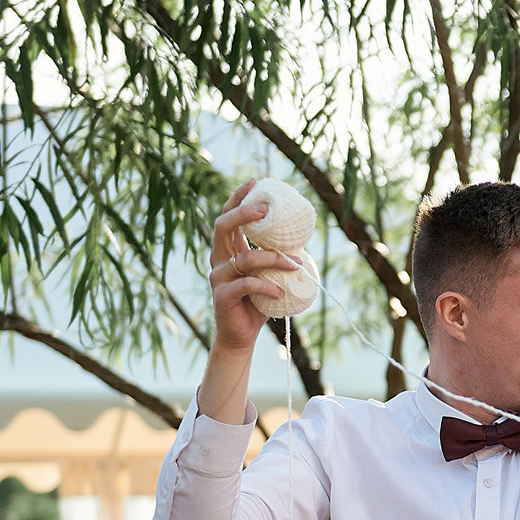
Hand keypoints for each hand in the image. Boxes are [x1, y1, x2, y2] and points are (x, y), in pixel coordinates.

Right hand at [208, 180, 307, 351]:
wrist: (242, 337)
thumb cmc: (257, 303)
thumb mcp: (268, 275)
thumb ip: (275, 257)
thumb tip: (301, 239)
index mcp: (228, 250)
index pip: (228, 216)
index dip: (238, 197)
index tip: (254, 182)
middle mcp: (218, 260)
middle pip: (223, 226)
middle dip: (243, 213)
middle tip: (264, 209)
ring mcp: (217, 277)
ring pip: (244, 258)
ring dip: (274, 259)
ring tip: (295, 263)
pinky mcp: (221, 296)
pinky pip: (246, 284)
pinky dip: (267, 286)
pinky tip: (281, 291)